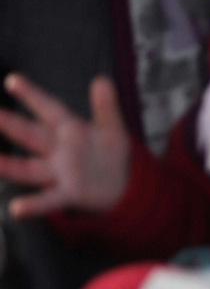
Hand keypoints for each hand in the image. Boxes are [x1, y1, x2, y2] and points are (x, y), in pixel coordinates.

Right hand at [0, 74, 131, 218]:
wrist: (119, 183)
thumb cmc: (108, 151)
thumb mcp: (112, 127)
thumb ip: (106, 107)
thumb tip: (102, 80)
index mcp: (68, 128)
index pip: (48, 109)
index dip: (32, 95)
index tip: (13, 80)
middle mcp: (56, 149)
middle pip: (29, 135)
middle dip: (9, 124)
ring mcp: (58, 172)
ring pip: (28, 168)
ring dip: (8, 166)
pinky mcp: (67, 193)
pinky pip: (48, 200)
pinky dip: (33, 205)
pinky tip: (16, 209)